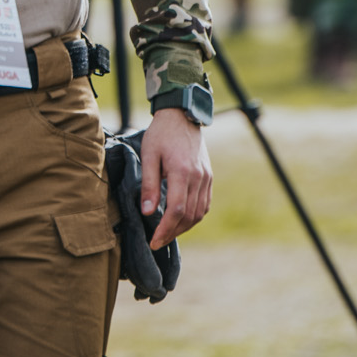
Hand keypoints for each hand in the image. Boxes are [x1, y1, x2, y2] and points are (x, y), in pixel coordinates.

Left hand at [139, 107, 212, 249]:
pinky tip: (181, 220)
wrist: (182, 116)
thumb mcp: (149, 155)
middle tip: (157, 241)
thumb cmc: (161, 134)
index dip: (165, 230)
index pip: (177, 210)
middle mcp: (198, 177)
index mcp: (182, 171)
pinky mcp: (209, 177)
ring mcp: (206, 177)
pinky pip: (205, 204)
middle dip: (173, 233)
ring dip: (184, 227)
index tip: (153, 241)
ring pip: (199, 213)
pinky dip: (194, 216)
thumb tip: (147, 212)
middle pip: (189, 216)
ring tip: (167, 233)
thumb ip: (149, 184)